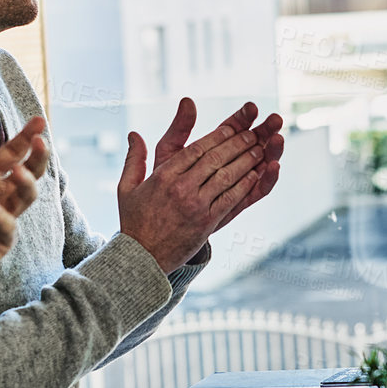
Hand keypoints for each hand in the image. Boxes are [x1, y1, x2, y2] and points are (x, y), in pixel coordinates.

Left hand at [0, 116, 49, 279]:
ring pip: (25, 198)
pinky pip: (7, 229)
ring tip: (19, 172)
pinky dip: (2, 217)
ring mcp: (4, 217)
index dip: (25, 137)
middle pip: (28, 171)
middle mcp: (2, 195)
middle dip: (38, 155)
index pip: (13, 152)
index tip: (38, 120)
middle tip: (40, 141)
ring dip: (24, 182)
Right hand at [117, 100, 277, 272]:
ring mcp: (195, 206)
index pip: (196, 149)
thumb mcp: (126, 188)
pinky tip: (256, 175)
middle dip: (237, 144)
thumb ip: (134, 159)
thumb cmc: (134, 222)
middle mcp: (181, 188)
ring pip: (226, 176)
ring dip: (246, 161)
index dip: (217, 136)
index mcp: (163, 176)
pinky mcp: (207, 222)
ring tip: (260, 149)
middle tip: (252, 134)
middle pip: (215, 159)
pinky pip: (230, 199)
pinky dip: (244, 185)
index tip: (231, 128)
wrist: (141, 259)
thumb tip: (133, 133)